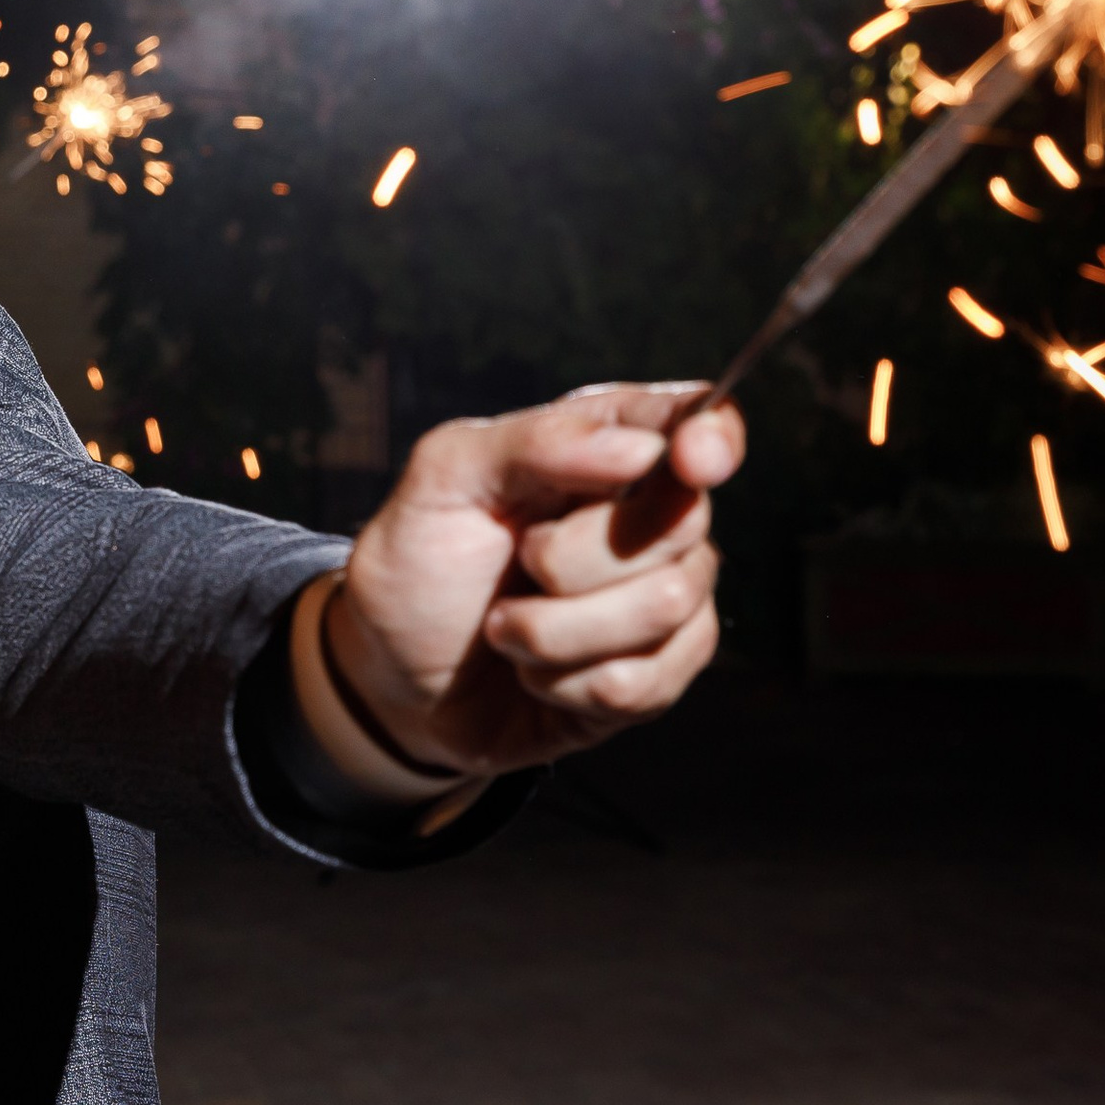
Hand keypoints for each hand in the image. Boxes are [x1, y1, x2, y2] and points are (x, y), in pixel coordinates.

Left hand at [322, 384, 742, 777]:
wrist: (392, 676)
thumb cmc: (417, 563)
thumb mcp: (443, 479)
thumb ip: (534, 442)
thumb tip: (640, 448)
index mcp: (601, 448)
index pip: (695, 420)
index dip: (713, 436)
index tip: (693, 460)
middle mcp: (646, 517)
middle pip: (683, 523)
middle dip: (575, 557)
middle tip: (518, 562)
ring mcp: (659, 597)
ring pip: (667, 607)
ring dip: (556, 630)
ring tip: (504, 627)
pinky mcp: (655, 675)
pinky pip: (648, 682)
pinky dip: (567, 684)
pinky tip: (533, 674)